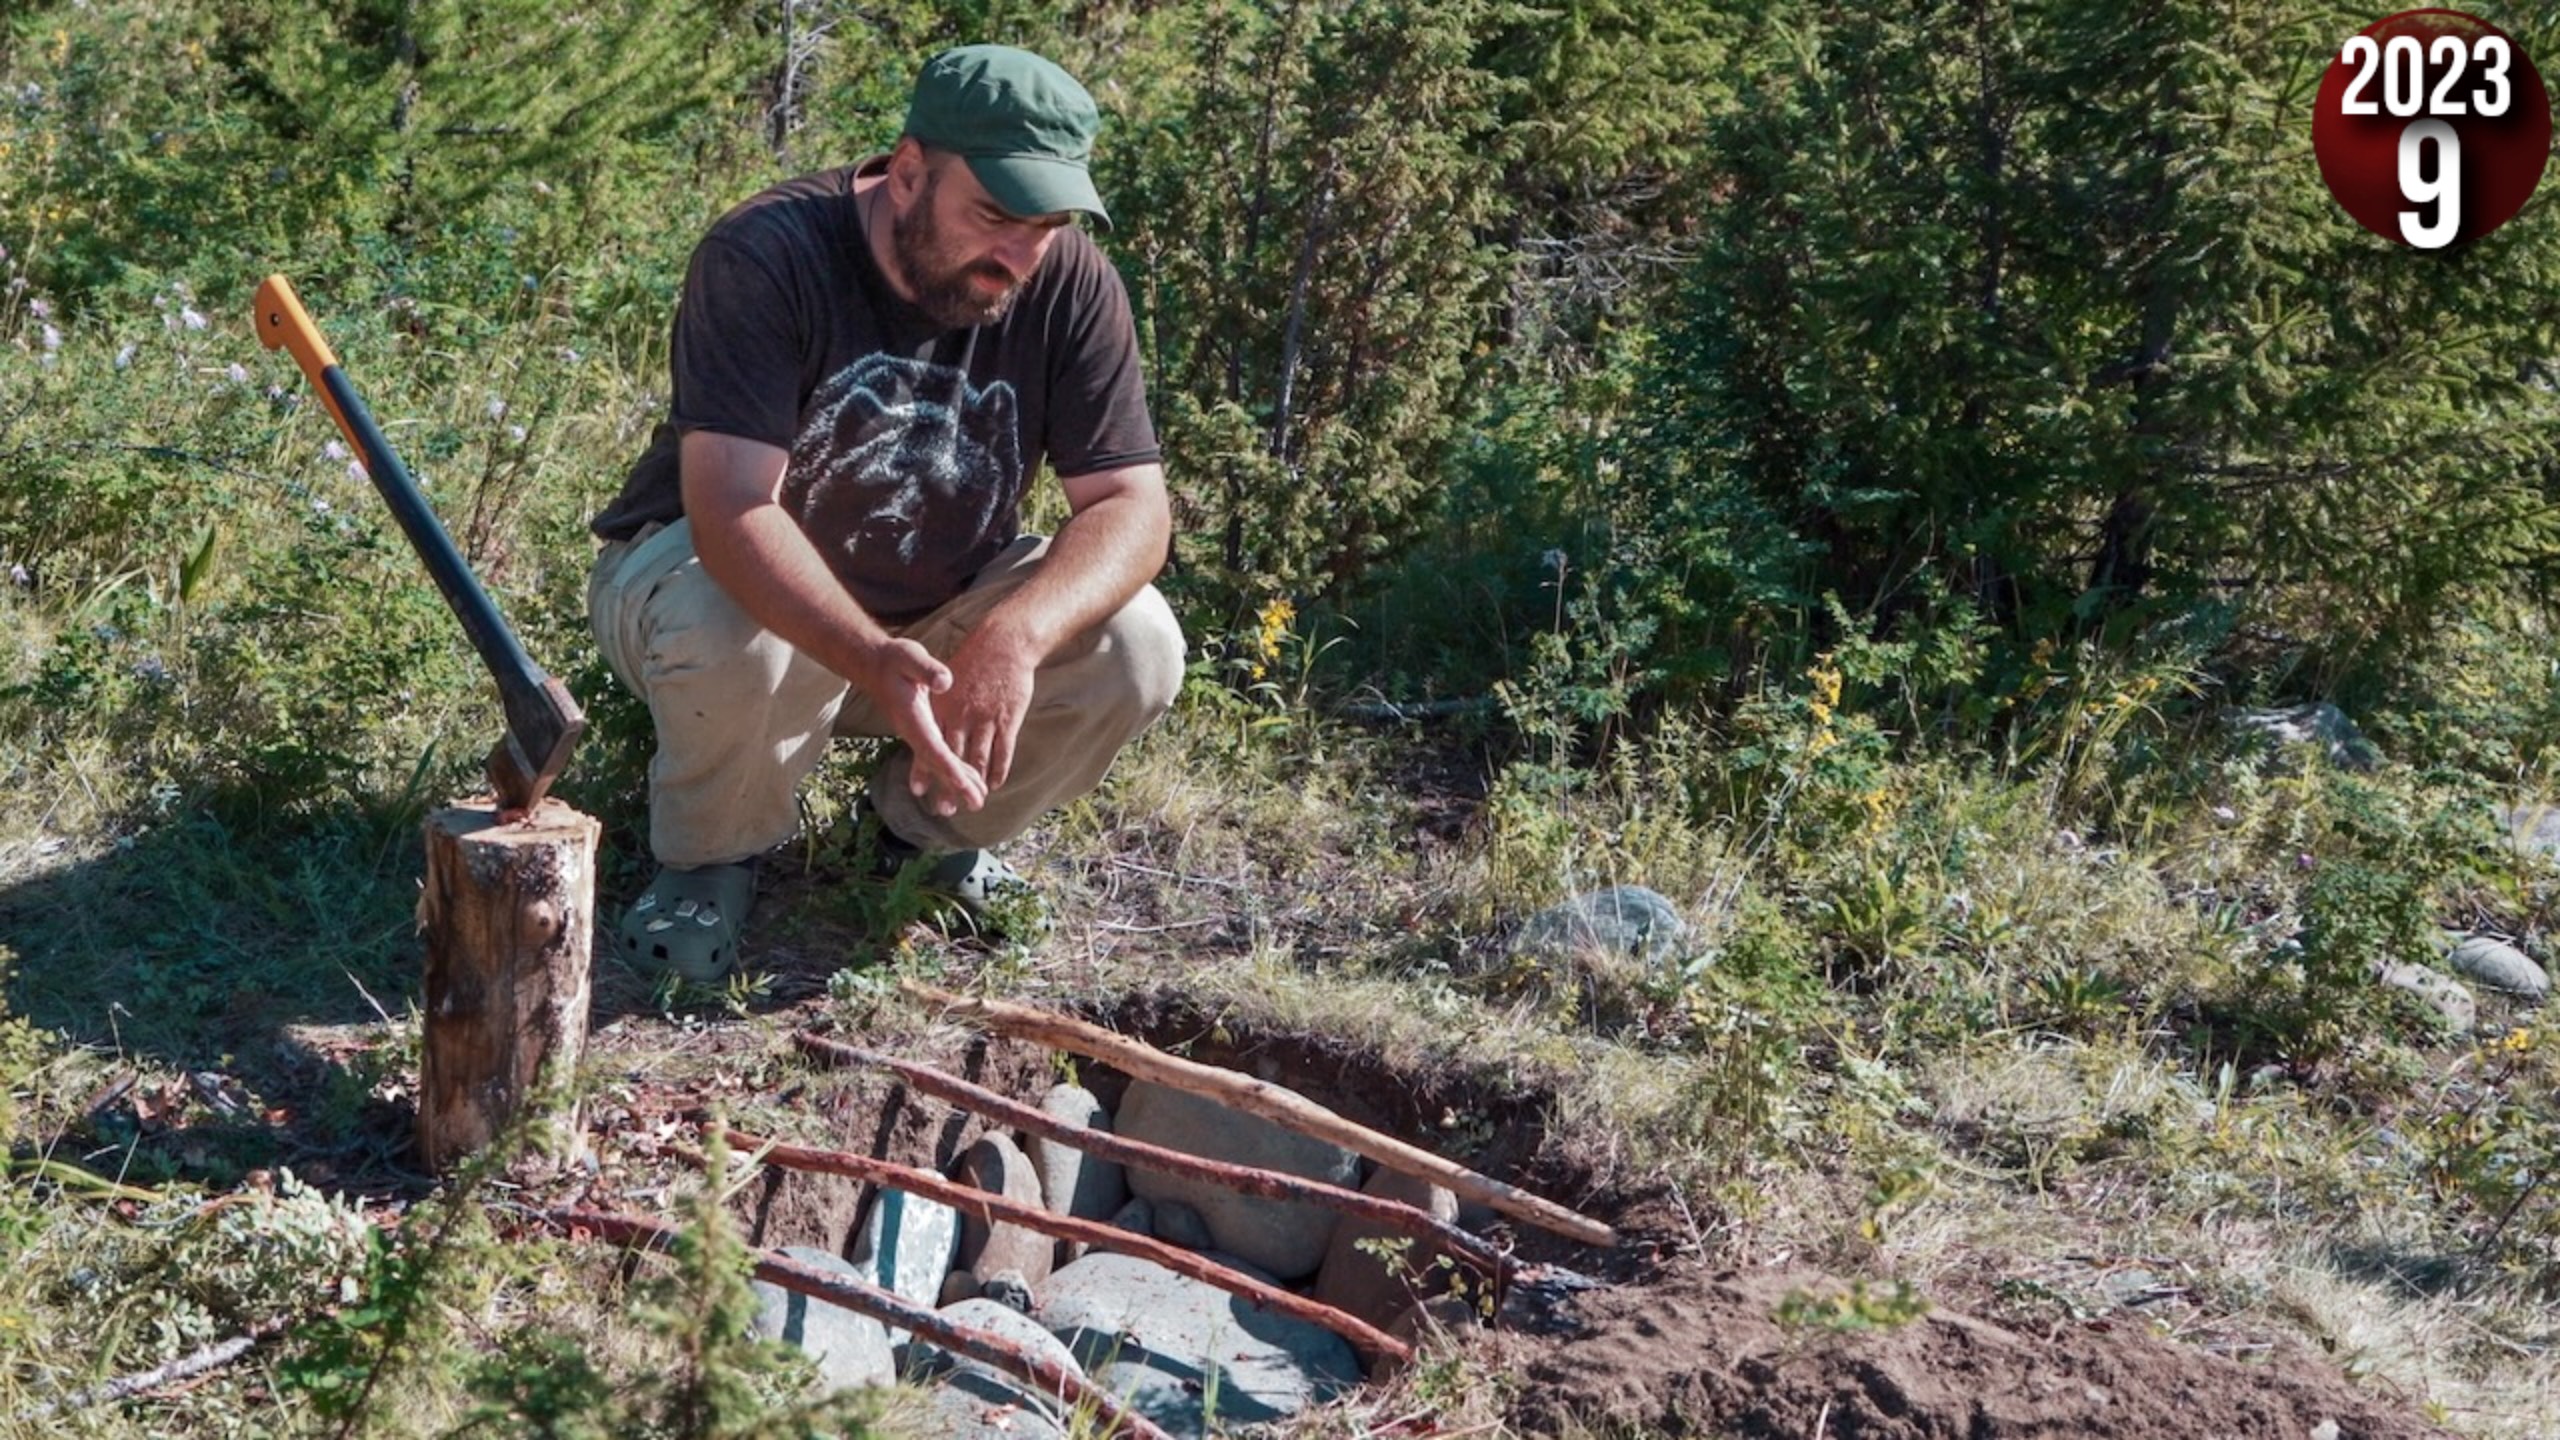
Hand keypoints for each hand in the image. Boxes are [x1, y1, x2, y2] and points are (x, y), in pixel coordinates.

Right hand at [852, 636, 985, 815]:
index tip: (966, 786)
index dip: (950, 769)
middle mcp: (913, 731)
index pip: (934, 748)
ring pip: (938, 763)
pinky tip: (963, 781)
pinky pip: (937, 756)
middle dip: (956, 785)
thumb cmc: (894, 659)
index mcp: (912, 717)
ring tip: (976, 800)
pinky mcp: (920, 731)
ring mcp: (916, 733)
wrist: (874, 664)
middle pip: (937, 763)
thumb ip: (926, 669)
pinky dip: (950, 770)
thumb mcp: (910, 656)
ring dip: (956, 782)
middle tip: (977, 804)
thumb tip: (945, 681)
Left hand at [931, 623, 1038, 802]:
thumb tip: (934, 705)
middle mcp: (963, 716)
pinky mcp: (1008, 718)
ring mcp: (986, 719)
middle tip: (945, 810)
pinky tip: (994, 783)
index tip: (919, 790)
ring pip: (979, 758)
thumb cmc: (975, 657)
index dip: (925, 767)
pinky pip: (1003, 750)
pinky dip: (999, 769)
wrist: (1006, 642)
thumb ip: (934, 689)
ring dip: (975, 783)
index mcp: (943, 706)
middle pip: (953, 757)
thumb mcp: (943, 671)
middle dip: (949, 786)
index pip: (930, 742)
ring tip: (972, 804)